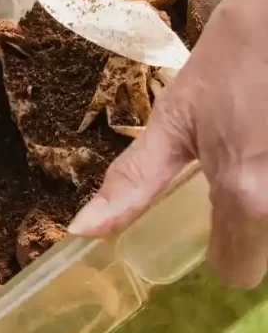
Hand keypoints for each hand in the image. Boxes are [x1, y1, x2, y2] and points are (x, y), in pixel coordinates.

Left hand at [69, 0, 267, 288]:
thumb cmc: (233, 60)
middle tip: (248, 157)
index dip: (219, 246)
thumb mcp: (175, 118)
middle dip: (256, 213)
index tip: (212, 212)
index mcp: (247, 196)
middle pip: (267, 244)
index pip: (235, 272)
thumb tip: (82, 232)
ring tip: (264, 139)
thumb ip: (134, 182)